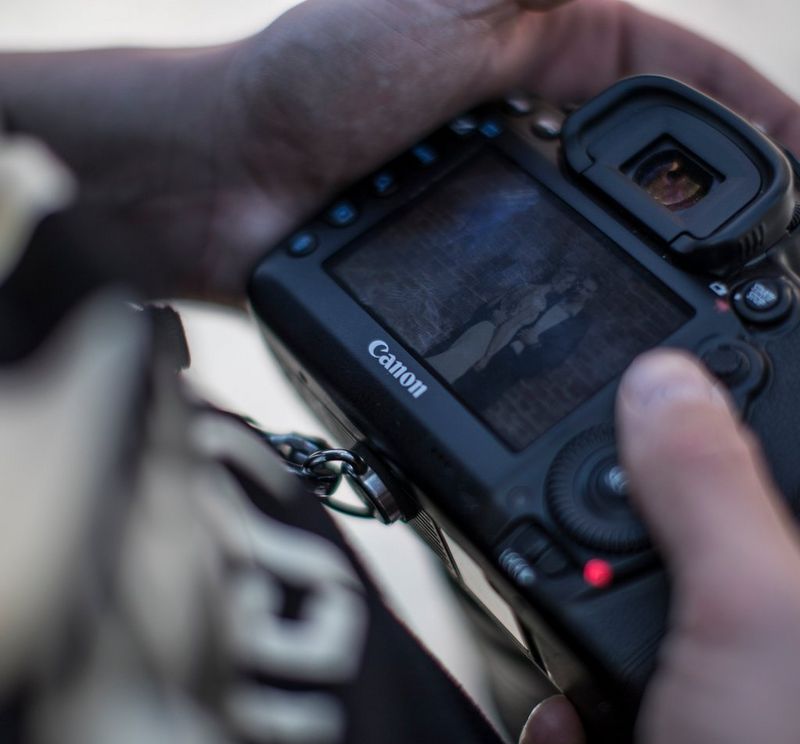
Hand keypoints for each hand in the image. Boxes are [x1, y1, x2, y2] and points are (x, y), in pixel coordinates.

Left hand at [2, 0, 799, 302]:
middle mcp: (525, 127)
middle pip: (646, 163)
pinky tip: (615, 322)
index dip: (741, 113)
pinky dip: (583, 297)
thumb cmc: (324, 78)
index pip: (667, 77)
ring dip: (660, 259)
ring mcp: (499, 200)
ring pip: (602, 231)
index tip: (799, 155)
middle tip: (770, 245)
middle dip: (715, 197)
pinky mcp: (466, 262)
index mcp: (538, 50)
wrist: (238, 178)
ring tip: (715, 294)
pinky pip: (544, 282)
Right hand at [520, 351, 799, 743]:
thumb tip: (661, 380)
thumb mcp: (750, 611)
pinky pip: (595, 712)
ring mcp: (713, 697)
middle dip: (603, 569)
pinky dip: (570, 732)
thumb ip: (702, 486)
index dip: (694, 420)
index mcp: (788, 575)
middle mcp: (760, 630)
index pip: (748, 460)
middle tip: (600, 577)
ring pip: (614, 633)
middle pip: (661, 547)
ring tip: (584, 689)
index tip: (636, 387)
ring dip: (574, 661)